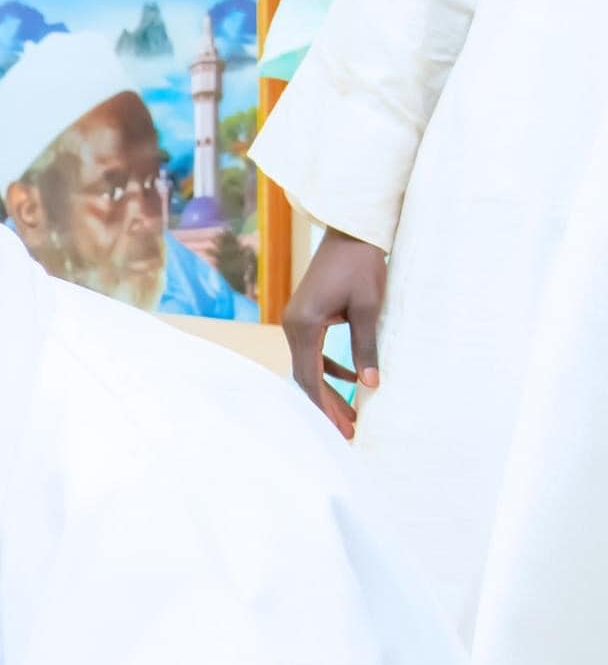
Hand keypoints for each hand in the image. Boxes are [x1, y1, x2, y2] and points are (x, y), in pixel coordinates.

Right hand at [283, 227, 387, 438]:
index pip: (310, 377)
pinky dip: (330, 368)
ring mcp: (296, 321)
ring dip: (328, 389)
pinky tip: (351, 378)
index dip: (325, 406)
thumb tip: (371, 385)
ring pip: (309, 366)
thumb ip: (366, 347)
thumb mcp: (368, 308)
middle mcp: (293, 325)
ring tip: (350, 413)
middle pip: (306, 376)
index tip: (342, 429)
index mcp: (303, 325)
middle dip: (326, 405)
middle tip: (348, 431)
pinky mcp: (306, 316)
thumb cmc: (361, 265)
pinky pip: (313, 350)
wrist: (351, 232)